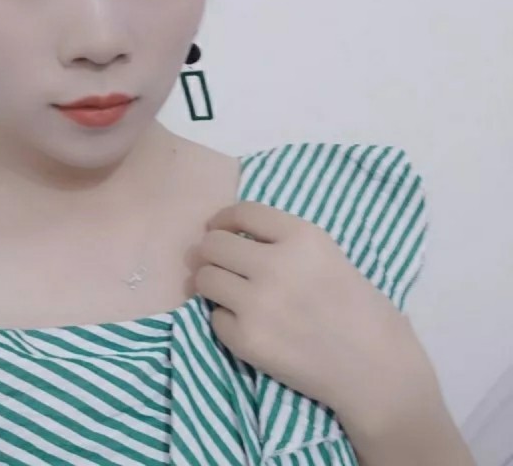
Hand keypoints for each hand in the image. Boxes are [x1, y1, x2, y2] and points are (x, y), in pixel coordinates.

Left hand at [193, 202, 428, 415]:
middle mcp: (275, 264)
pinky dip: (226, 320)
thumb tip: (231, 236)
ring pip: (205, 279)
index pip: (243, 212)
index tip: (218, 228)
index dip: (223, 219)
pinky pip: (214, 318)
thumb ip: (283, 241)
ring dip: (212, 283)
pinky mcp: (247, 340)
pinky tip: (248, 325)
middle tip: (219, 264)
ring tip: (228, 293)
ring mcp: (258, 304)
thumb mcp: (328, 255)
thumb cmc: (360, 309)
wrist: (377, 371)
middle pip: (213, 244)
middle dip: (211, 252)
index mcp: (302, 236)